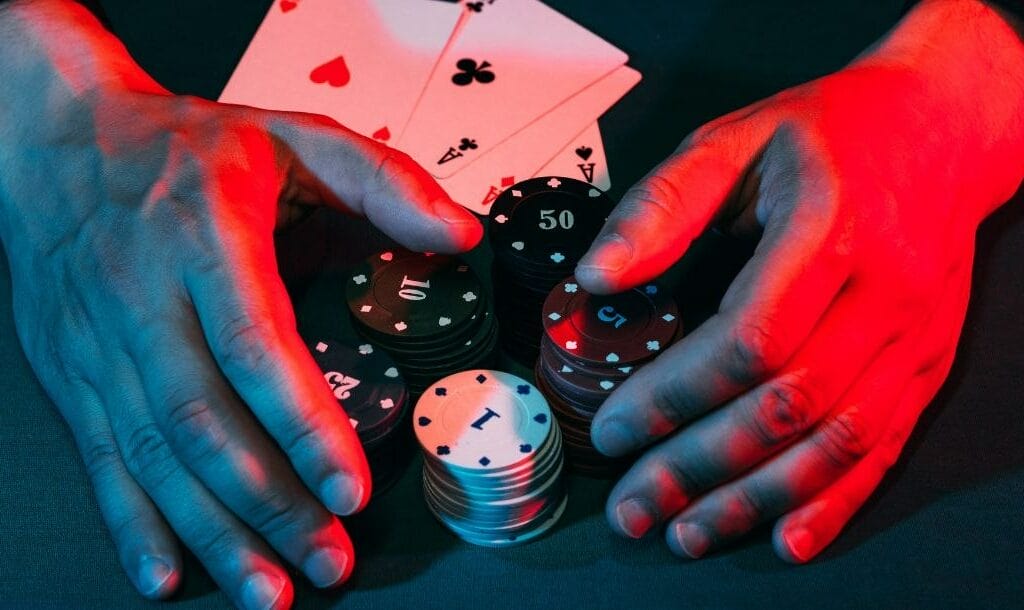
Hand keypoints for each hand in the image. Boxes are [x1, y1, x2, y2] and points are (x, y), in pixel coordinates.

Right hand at [0, 2, 480, 607]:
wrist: (54, 141)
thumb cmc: (185, 146)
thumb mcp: (292, 135)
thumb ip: (383, 180)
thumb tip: (462, 233)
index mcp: (206, 239)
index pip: (254, 344)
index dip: (301, 422)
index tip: (350, 485)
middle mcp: (144, 299)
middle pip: (205, 420)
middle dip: (270, 502)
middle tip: (328, 561)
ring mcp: (98, 344)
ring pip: (155, 455)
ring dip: (213, 531)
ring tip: (269, 590)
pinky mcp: (72, 373)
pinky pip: (100, 458)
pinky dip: (133, 523)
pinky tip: (166, 575)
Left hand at [576, 0, 1023, 561]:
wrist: (942, 128)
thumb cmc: (825, 133)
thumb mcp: (734, 138)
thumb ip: (664, 205)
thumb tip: (597, 276)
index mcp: (825, 230)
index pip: (748, 338)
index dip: (675, 394)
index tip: (614, 428)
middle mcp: (880, 293)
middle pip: (786, 404)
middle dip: (700, 465)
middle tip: (632, 506)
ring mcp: (913, 337)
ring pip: (835, 441)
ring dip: (757, 497)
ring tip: (686, 533)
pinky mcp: (928, 364)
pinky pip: (884, 447)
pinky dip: (837, 502)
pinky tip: (788, 539)